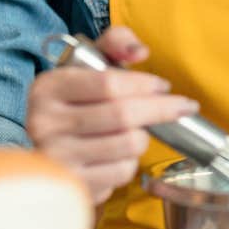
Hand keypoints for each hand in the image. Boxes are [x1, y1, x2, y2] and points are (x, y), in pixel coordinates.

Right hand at [25, 26, 198, 205]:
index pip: (108, 84)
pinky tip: (120, 153)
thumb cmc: (77, 101)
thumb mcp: (88, 63)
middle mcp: (45, 123)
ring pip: (128, 145)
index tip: (164, 86)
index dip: (144, 84)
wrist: (46, 148)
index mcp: (48, 88)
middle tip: (182, 106)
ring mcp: (57, 158)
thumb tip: (140, 52)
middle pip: (122, 115)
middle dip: (160, 109)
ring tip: (137, 130)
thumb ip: (116, 43)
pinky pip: (122, 172)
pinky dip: (131, 161)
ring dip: (143, 136)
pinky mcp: (73, 185)